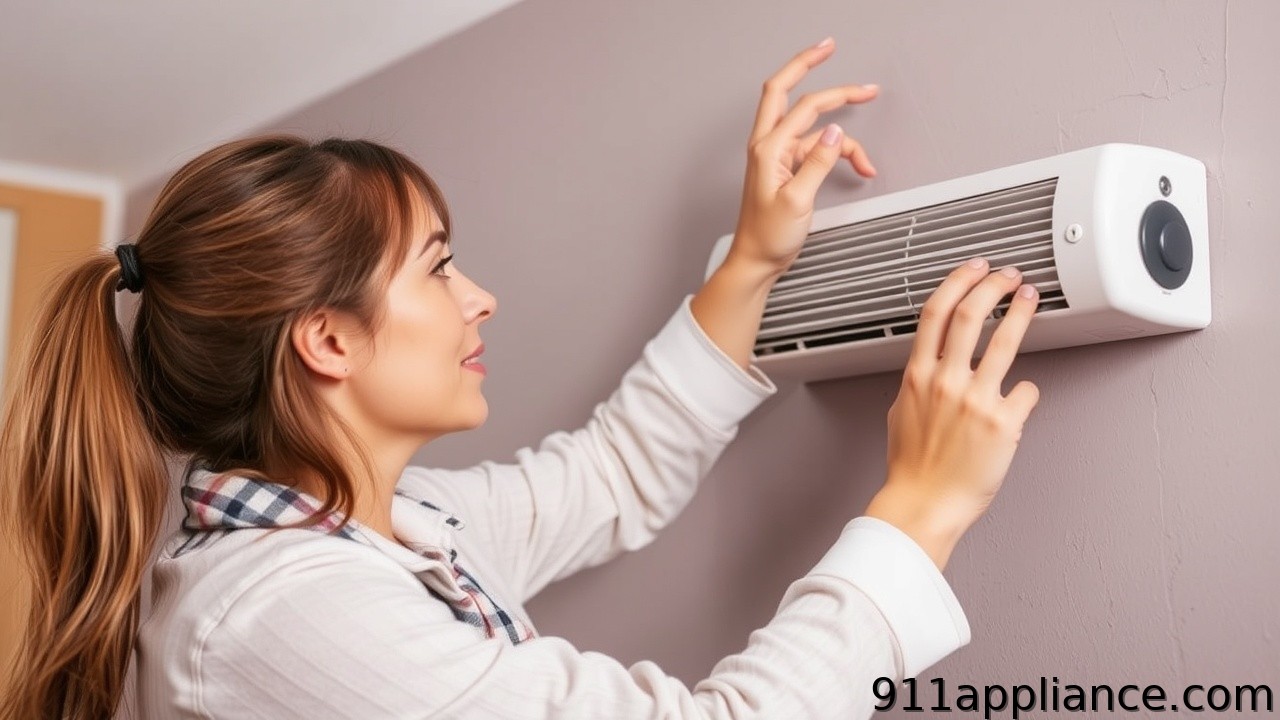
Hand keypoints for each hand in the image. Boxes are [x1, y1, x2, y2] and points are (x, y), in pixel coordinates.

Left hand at [729, 37, 878, 275]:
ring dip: (842, 139)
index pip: (804, 107)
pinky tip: (856, 168)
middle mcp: (768, 146)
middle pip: (784, 91)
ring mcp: (776, 155)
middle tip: (829, 47)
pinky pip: (814, 149)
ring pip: (811, 129)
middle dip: (807, 66)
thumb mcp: (797, 201)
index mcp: (767, 149)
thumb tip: (835, 132)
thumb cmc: (767, 237)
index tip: (859, 85)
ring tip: (866, 162)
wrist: (756, 260)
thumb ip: (817, 163)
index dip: (834, 91)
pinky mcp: (785, 167)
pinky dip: (837, 155)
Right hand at [865, 259, 1041, 570]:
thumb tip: (934, 367)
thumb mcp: (902, 413)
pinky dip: (1026, 391)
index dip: (957, 281)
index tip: (973, 268)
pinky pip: (1026, 392)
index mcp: (917, 376)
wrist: (924, 504)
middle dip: (993, 284)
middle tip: (1007, 275)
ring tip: (1030, 298)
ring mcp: (975, 400)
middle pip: (970, 313)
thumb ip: (920, 383)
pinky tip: (1022, 397)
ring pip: (1004, 339)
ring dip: (1020, 311)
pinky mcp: (1002, 423)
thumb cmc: (913, 467)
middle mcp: (945, 382)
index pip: (935, 312)